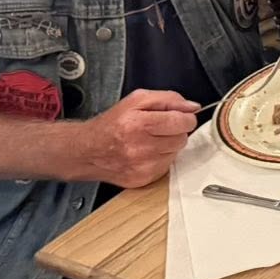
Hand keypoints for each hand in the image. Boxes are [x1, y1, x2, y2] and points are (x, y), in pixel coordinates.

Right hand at [76, 90, 200, 186]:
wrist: (87, 151)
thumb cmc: (112, 124)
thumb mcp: (136, 100)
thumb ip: (169, 99)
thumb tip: (193, 107)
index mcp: (139, 124)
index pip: (182, 122)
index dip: (185, 117)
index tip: (178, 117)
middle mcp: (140, 148)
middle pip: (182, 139)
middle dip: (175, 131)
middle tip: (158, 129)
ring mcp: (142, 167)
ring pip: (175, 153)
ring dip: (168, 146)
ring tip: (149, 141)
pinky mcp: (142, 180)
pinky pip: (166, 167)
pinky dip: (160, 159)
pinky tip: (145, 154)